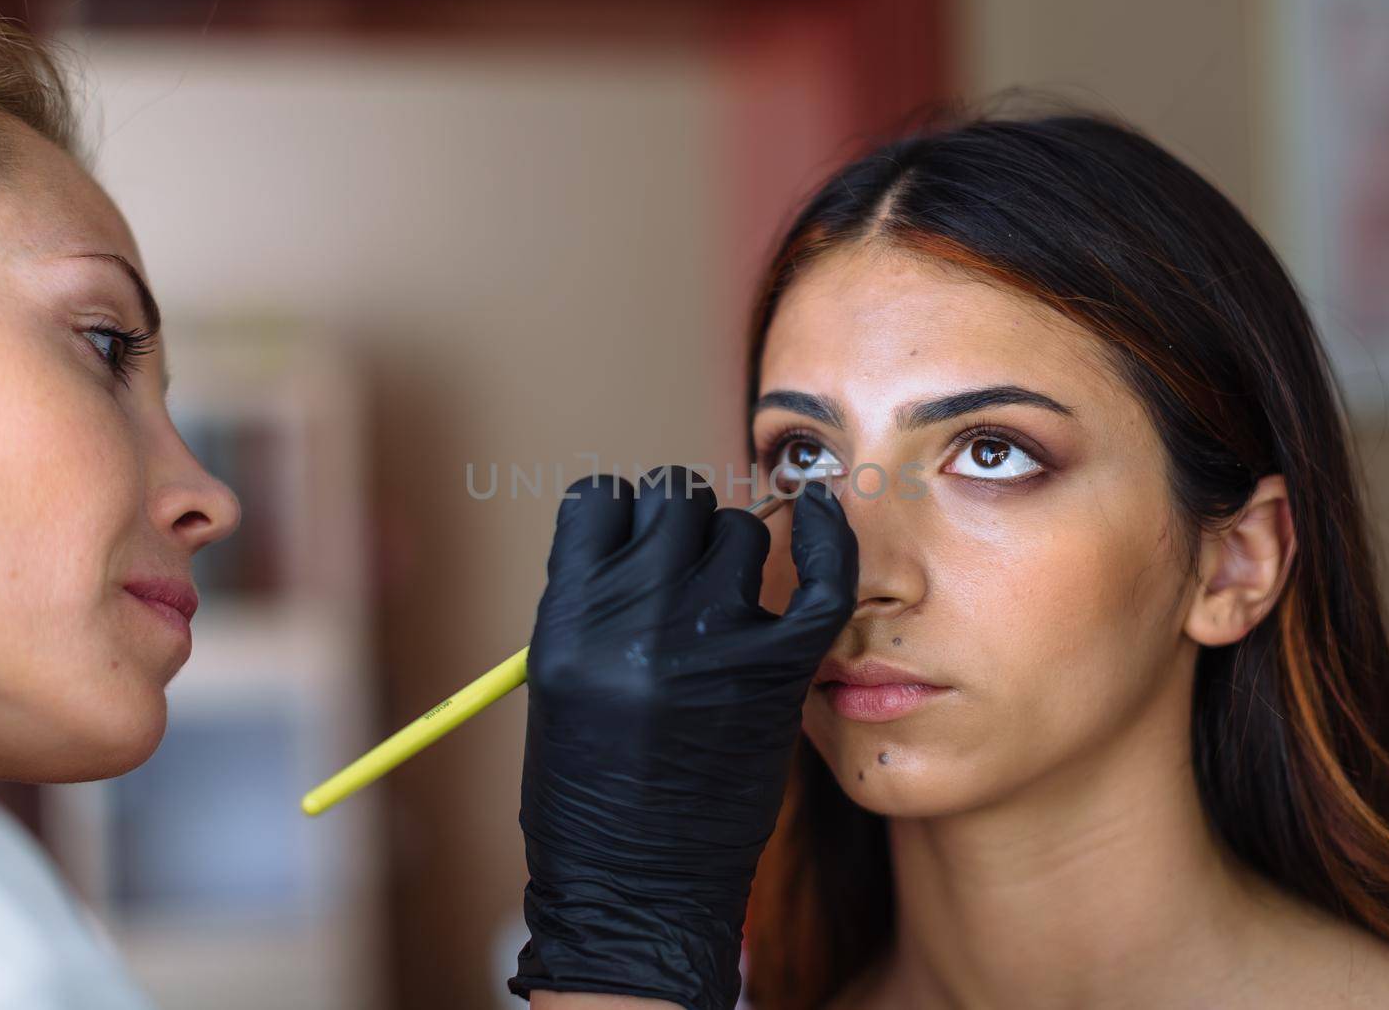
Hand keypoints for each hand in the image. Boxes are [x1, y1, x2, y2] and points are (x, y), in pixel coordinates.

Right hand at [508, 465, 857, 1009]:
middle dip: (678, 524)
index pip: (601, 500)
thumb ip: (595, 601)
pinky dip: (830, 536)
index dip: (620, 514)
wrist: (638, 887)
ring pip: (738, 530)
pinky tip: (825, 510)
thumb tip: (645, 532)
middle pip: (674, 502)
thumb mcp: (557, 679)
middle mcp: (638, 620)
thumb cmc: (587, 790)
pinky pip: (823, 576)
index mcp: (569, 619)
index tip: (631, 540)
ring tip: (720, 601)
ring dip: (730, 549)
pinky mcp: (777, 674)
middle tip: (681, 568)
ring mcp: (712, 643)